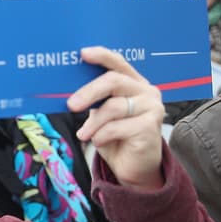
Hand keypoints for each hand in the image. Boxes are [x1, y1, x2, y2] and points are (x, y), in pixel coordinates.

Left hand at [66, 47, 165, 190]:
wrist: (133, 167)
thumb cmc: (115, 137)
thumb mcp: (101, 114)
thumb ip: (94, 99)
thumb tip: (69, 90)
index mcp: (133, 83)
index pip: (118, 62)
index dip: (101, 56)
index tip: (82, 54)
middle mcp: (146, 91)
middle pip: (113, 81)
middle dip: (88, 92)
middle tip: (71, 105)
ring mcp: (152, 108)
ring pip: (113, 107)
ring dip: (93, 123)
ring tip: (84, 135)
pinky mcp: (151, 126)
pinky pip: (117, 127)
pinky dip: (102, 136)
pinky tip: (99, 142)